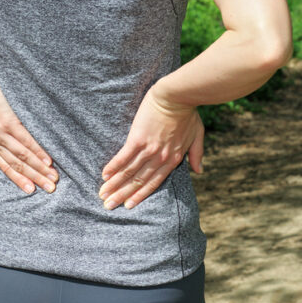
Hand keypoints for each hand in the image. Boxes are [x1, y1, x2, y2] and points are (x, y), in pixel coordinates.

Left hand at [0, 59, 58, 193]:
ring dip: (40, 169)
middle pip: (17, 165)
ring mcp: (2, 134)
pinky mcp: (10, 123)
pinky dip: (38, 152)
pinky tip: (48, 160)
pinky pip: (26, 141)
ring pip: (23, 156)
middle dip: (35, 178)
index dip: (19, 179)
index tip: (32, 190)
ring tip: (53, 177)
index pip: (6, 167)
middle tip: (50, 188)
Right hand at [98, 83, 204, 209]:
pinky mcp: (138, 138)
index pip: (154, 183)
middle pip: (138, 181)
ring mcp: (149, 149)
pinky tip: (105, 175)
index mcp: (174, 159)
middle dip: (122, 195)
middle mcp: (160, 158)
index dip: (140, 195)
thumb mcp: (198, 135)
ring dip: (115, 185)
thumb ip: (197, 154)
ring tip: (103, 194)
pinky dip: (114, 167)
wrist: (178, 96)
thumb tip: (199, 171)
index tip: (128, 205)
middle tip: (108, 206)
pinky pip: (124, 157)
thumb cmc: (188, 113)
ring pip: (130, 172)